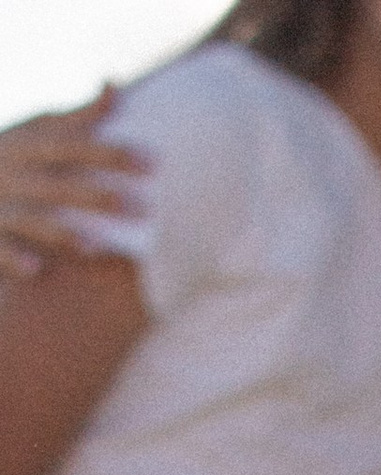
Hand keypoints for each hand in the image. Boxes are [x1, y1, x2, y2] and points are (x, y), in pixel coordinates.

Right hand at [0, 95, 146, 282]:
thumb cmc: (12, 158)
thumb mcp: (36, 131)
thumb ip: (78, 117)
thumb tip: (115, 86)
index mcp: (28, 142)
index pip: (72, 144)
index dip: (110, 153)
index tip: (154, 163)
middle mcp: (12, 170)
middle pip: (57, 183)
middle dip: (97, 195)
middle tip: (144, 210)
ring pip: (30, 218)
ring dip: (60, 232)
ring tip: (95, 246)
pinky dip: (13, 257)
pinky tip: (36, 270)